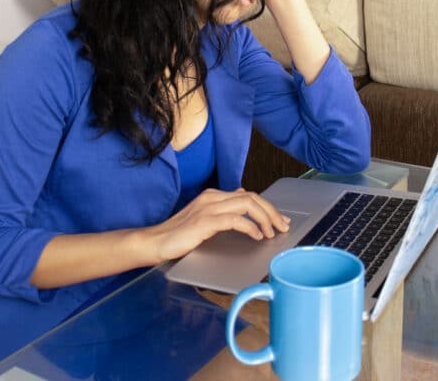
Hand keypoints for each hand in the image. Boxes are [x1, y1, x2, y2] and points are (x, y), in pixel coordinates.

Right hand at [141, 188, 290, 262]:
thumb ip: (223, 209)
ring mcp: (208, 207)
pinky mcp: (205, 221)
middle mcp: (213, 197)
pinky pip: (236, 219)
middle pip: (253, 197)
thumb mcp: (204, 218)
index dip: (268, 207)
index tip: (280, 220)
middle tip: (283, 227)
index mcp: (213, 195)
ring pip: (248, 204)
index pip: (248, 195)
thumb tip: (242, 198)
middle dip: (272, 212)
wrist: (155, 242)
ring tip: (272, 233)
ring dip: (265, 218)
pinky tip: (257, 236)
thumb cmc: (178, 235)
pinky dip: (251, 227)